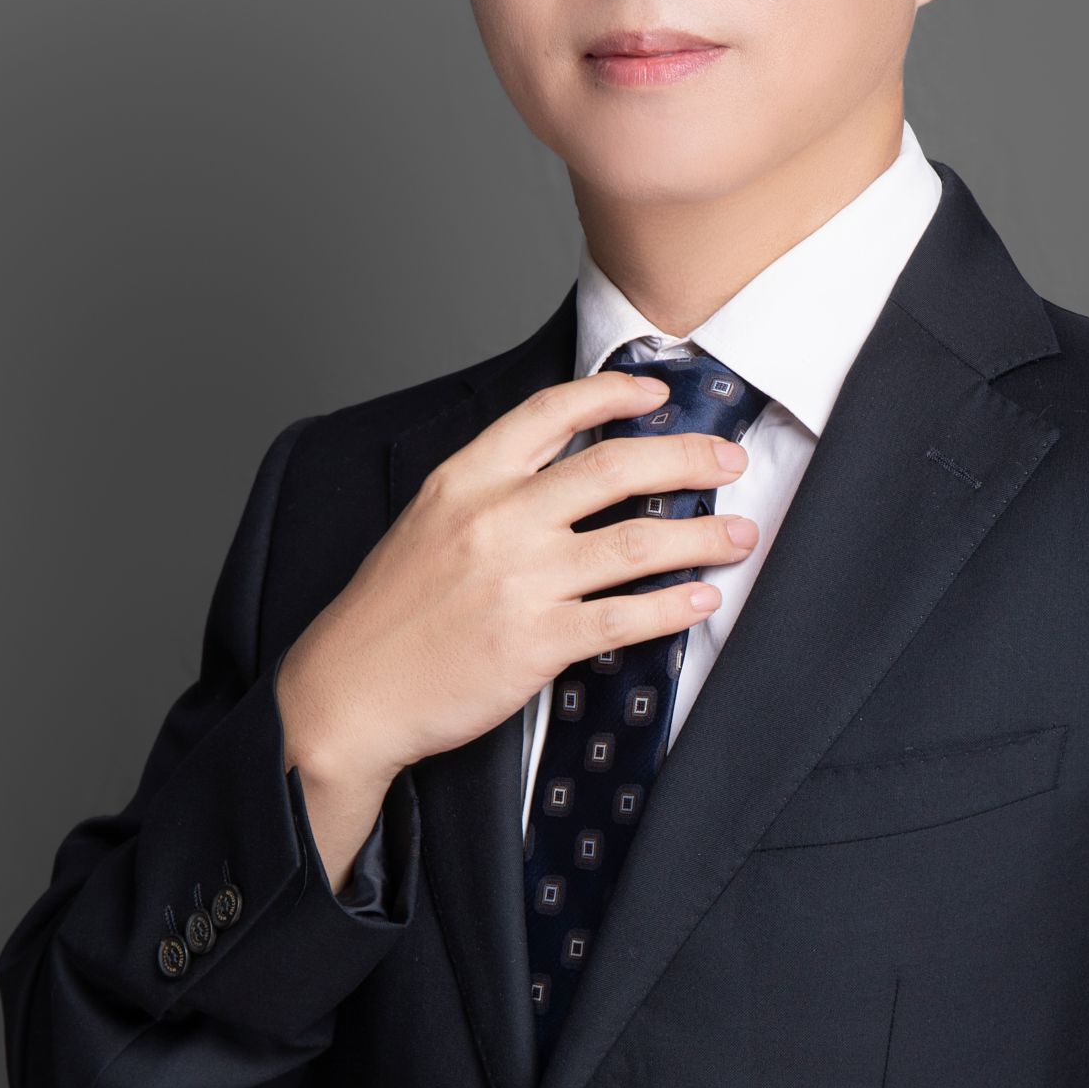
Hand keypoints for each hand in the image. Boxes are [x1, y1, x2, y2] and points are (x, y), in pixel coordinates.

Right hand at [274, 371, 757, 884]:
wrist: (349, 692)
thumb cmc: (386, 617)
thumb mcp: (425, 525)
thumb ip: (488, 491)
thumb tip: (559, 468)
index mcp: (466, 480)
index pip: (552, 413)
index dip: (615, 394)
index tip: (658, 394)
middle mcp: (498, 520)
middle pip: (615, 468)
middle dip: (687, 456)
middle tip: (727, 459)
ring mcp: (521, 582)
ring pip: (637, 544)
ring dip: (701, 536)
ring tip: (738, 535)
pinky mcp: (537, 643)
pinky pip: (627, 618)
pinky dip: (675, 607)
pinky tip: (703, 599)